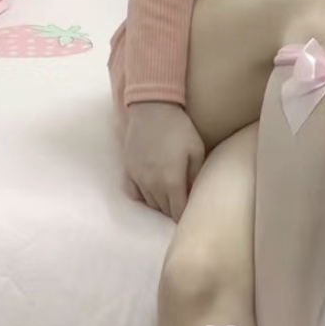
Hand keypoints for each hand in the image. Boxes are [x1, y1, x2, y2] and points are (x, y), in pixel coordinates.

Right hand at [123, 102, 204, 221]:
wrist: (152, 108)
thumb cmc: (179, 128)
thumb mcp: (197, 151)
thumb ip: (195, 177)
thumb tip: (194, 195)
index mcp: (171, 181)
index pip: (177, 212)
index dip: (185, 216)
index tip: (192, 215)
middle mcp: (152, 185)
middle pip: (163, 210)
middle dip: (174, 210)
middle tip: (183, 204)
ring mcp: (137, 178)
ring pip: (150, 204)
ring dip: (160, 204)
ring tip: (170, 197)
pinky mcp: (127, 171)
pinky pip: (133, 194)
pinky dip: (142, 197)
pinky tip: (151, 192)